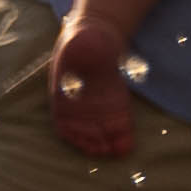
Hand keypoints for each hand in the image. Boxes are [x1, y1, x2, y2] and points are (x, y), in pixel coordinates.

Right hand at [47, 20, 137, 161]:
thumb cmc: (86, 39)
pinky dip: (120, 137)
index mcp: (63, 91)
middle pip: (82, 130)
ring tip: (118, 152)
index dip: (73, 132)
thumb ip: (82, 46)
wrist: (100, 38)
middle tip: (104, 150)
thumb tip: (82, 43)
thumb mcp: (82, 38)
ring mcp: (95, 107)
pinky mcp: (114, 105)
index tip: (83, 140)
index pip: (64, 117)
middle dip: (92, 142)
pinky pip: (115, 125)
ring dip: (107, 144)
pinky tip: (127, 147)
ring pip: (98, 132)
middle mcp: (77, 104)